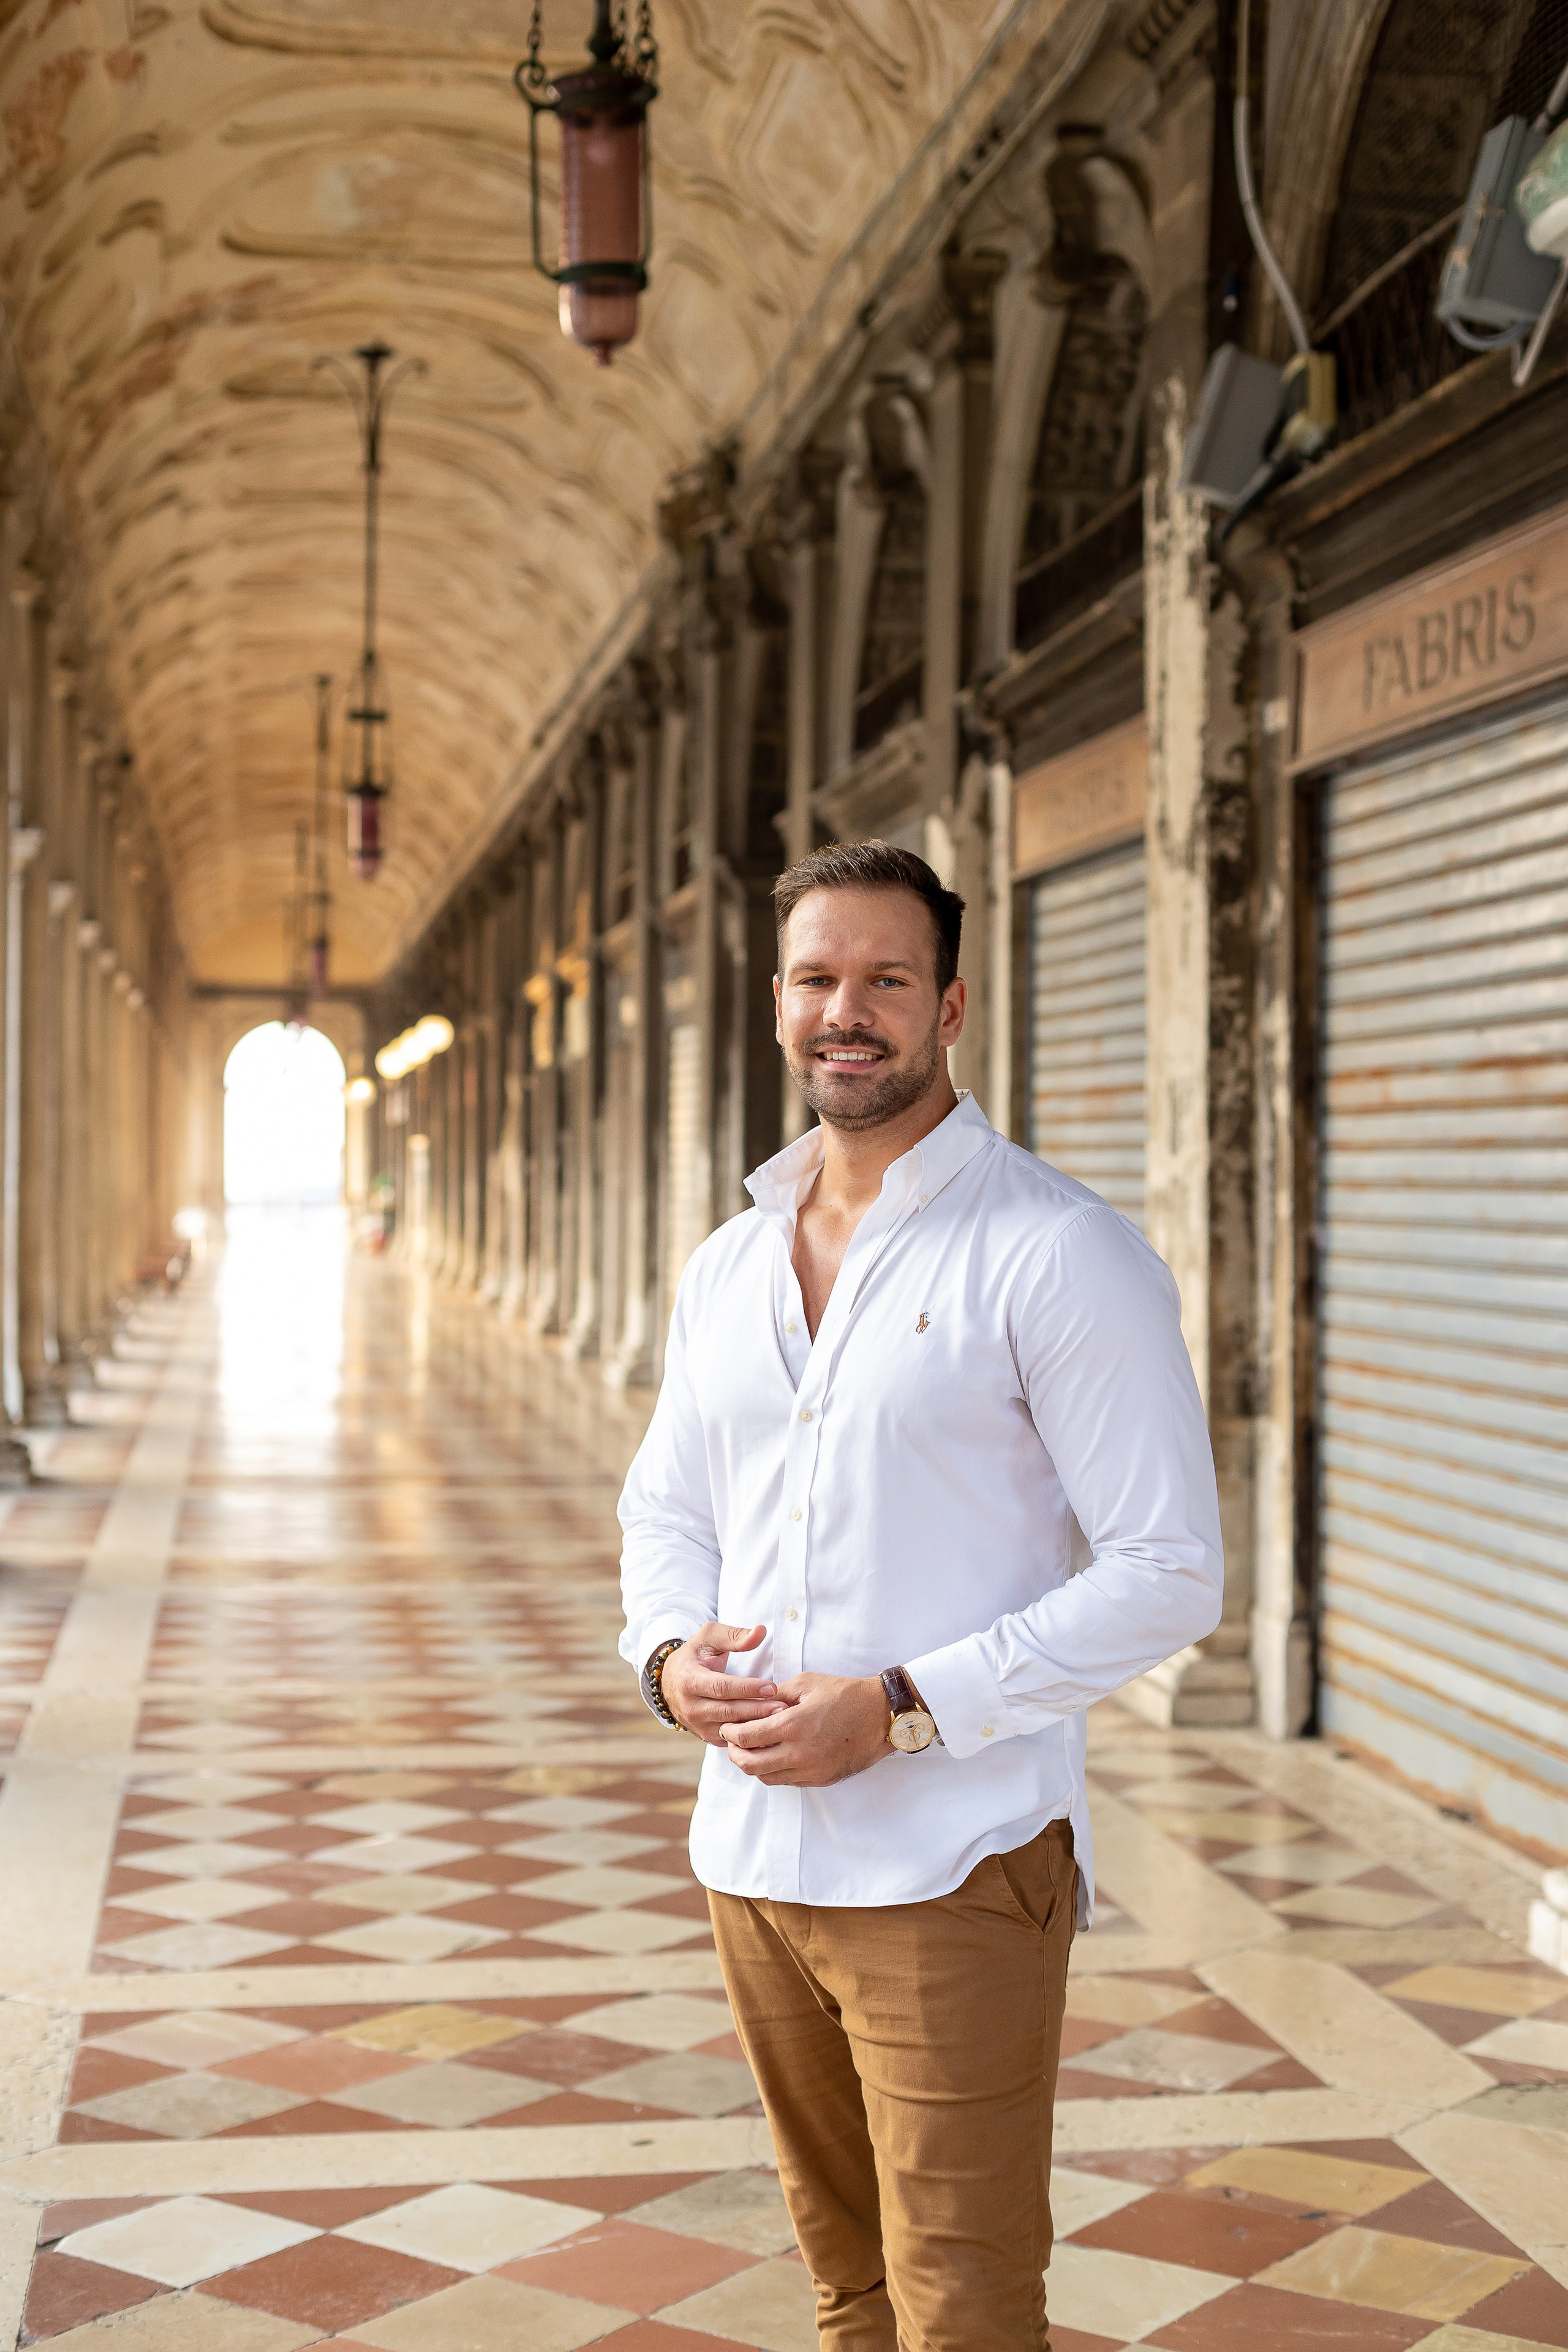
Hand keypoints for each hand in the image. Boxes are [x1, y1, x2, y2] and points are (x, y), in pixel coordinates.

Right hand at [661, 1622, 791, 1746]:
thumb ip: (734, 1635)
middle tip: (782, 1707)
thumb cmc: (695, 1655)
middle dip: (756, 1710)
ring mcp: (697, 1724)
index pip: (722, 1687)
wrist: (671, 1680)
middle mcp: (690, 1706)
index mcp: (689, 1680)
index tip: (772, 1687)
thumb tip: (760, 1632)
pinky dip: (749, 1737)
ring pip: (729, 1728)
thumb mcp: (709, 1637)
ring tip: (780, 1719)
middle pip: (728, 1711)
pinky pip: (729, 1739)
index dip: (748, 1688)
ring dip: (755, 1725)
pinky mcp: (705, 1735)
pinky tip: (769, 1732)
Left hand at [720, 1672, 890, 1786]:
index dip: (730, 1733)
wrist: (882, 1716)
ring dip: (753, 1765)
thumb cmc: (846, 1694)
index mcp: (792, 1726)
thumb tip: (753, 1701)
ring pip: (766, 1777)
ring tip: (750, 1750)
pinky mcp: (821, 1779)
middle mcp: (799, 1754)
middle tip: (732, 1743)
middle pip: (750, 1764)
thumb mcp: (807, 1684)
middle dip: (735, 1753)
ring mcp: (811, 1771)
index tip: (727, 1726)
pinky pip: (787, 1781)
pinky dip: (774, 1771)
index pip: (746, 1737)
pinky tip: (774, 1757)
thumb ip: (776, 1695)